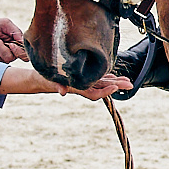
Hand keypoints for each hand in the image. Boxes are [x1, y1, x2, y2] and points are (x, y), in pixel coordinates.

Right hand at [0, 63, 131, 98]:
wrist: (38, 79)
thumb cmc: (44, 79)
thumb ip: (56, 86)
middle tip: (130, 85)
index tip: (115, 87)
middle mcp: (82, 86)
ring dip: (115, 82)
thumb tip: (62, 93)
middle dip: (116, 86)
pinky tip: (114, 76)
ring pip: (102, 83)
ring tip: (127, 81)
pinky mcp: (82, 77)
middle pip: (102, 88)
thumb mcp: (49, 81)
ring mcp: (83, 82)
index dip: (105, 91)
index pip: (94, 93)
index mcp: (77, 87)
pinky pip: (97, 79)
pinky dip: (106, 77)